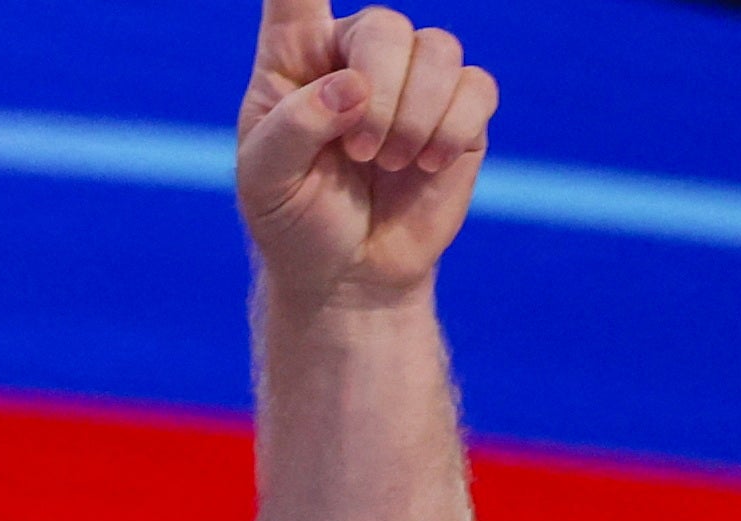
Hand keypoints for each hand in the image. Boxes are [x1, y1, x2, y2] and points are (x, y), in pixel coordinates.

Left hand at [239, 7, 492, 306]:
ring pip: (439, 52)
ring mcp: (412, 77)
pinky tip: (424, 164)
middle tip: (358, 153)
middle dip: (380, 93)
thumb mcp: (265, 182)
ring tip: (385, 165)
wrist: (344, 274)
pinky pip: (475, 89)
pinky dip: (449, 130)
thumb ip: (292, 128)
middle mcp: (355, 53)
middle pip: (389, 26)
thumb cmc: (291, 221)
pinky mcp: (459, 107)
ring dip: (412, 120)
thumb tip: (352, 89)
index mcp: (293, 56)